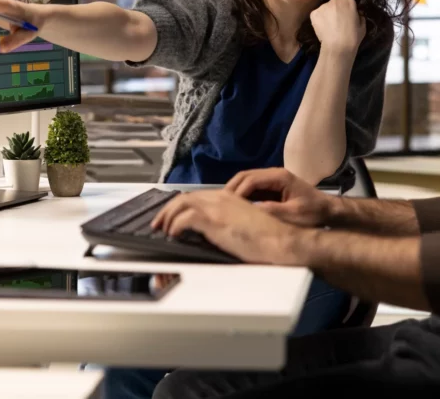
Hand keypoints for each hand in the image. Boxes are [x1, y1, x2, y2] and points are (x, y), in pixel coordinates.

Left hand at [150, 190, 306, 264]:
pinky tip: (173, 234)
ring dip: (168, 217)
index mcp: (228, 198)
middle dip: (167, 210)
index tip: (170, 218)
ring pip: (182, 204)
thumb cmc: (268, 239)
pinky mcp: (216, 221)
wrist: (282, 242)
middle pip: (184, 198)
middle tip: (158, 223)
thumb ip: (226, 223)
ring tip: (162, 230)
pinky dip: (175, 226)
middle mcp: (221, 198)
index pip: (196, 196)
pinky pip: (186, 218)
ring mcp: (218, 208)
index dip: (179, 206)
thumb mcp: (244, 225)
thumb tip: (209, 233)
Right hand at [226, 168, 337, 226]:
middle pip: (245, 176)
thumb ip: (273, 211)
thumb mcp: (294, 215)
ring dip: (235, 191)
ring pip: (247, 180)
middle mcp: (274, 173)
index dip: (238, 192)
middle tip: (219, 204)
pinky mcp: (272, 186)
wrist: (327, 210)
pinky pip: (252, 186)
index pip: (251, 179)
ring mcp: (272, 178)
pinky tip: (236, 206)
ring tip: (224, 206)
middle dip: (231, 189)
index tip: (228, 205)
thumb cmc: (313, 212)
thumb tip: (251, 210)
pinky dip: (242, 194)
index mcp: (279, 177)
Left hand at [310, 0, 364, 54]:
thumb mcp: (362, 26)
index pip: (347, 0)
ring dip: (327, 14)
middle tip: (337, 21)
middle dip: (336, 9)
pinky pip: (317, 14)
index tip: (346, 16)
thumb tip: (358, 14)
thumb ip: (360, 16)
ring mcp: (323, 6)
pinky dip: (319, 20)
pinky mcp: (314, 13)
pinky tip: (323, 28)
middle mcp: (335, 0)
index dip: (346, 8)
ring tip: (329, 26)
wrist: (338, 47)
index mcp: (348, 1)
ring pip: (325, 8)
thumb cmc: (353, 37)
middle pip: (335, 2)